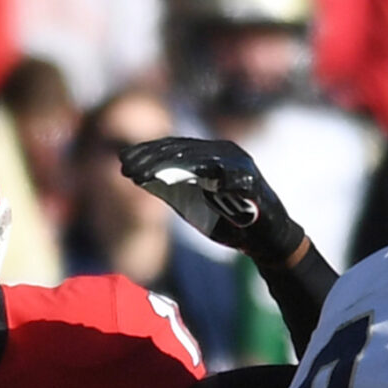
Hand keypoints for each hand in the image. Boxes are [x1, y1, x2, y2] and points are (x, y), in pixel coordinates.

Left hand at [118, 137, 305, 263]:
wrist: (265, 240)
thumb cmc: (227, 219)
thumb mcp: (190, 201)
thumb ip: (168, 188)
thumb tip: (138, 176)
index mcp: (210, 154)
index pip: (175, 147)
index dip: (147, 152)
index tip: (122, 160)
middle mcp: (226, 153)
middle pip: (184, 151)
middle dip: (152, 159)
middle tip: (127, 168)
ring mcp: (241, 167)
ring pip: (204, 162)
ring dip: (172, 168)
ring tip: (146, 176)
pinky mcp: (254, 186)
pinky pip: (233, 181)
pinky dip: (214, 180)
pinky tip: (188, 183)